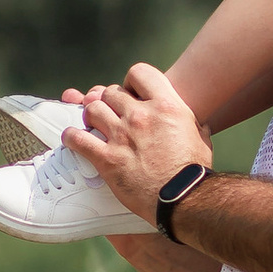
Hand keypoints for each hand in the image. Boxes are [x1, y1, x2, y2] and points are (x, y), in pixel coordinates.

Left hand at [65, 63, 213, 222]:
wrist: (184, 199)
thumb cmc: (195, 172)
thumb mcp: (200, 138)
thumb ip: (193, 124)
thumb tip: (198, 123)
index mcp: (166, 105)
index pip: (139, 72)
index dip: (131, 81)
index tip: (131, 93)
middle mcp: (141, 115)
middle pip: (111, 92)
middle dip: (109, 102)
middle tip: (111, 114)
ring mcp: (122, 136)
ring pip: (93, 110)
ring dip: (91, 117)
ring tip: (92, 125)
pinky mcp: (107, 158)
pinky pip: (79, 139)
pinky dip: (72, 137)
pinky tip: (72, 139)